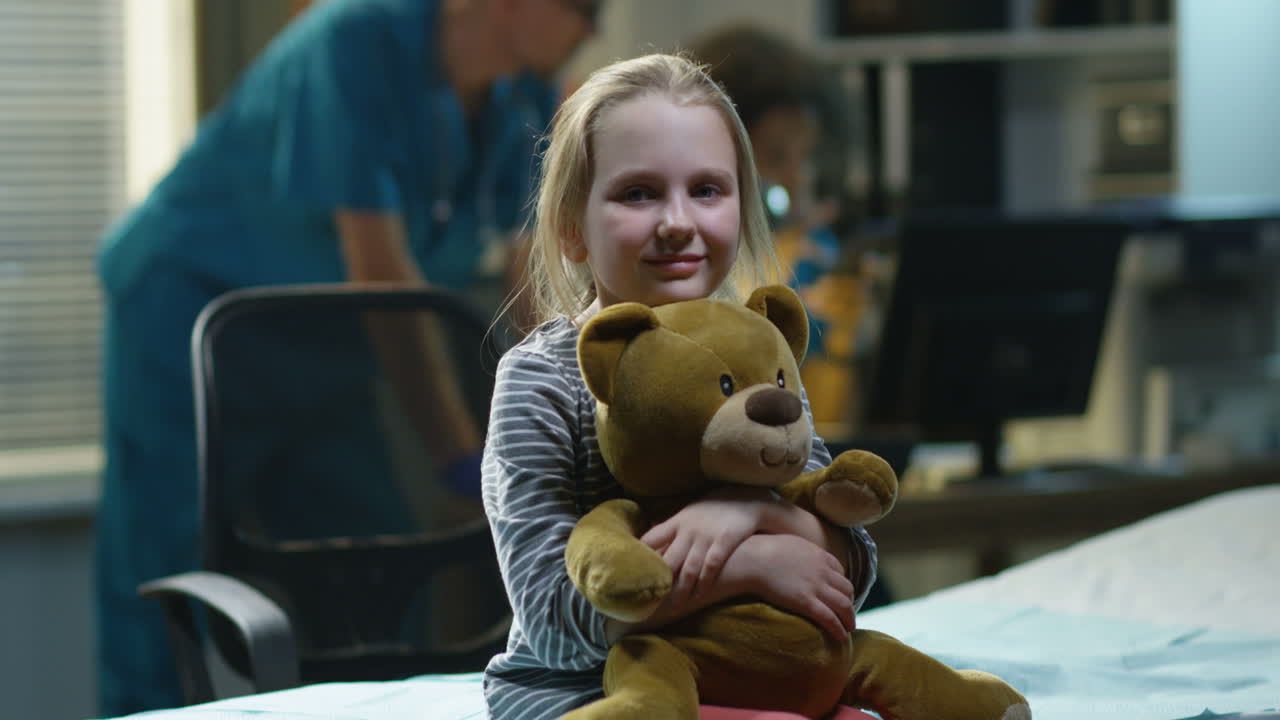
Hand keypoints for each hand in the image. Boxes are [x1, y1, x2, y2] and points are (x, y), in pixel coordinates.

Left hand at [640, 486, 776, 608]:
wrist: (748, 498)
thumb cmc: (715, 508)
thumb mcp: (690, 512)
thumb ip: (672, 527)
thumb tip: (649, 542)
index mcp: (677, 521)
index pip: (652, 538)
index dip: (641, 556)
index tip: (632, 574)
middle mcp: (689, 529)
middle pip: (669, 559)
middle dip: (661, 582)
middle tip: (652, 602)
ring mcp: (706, 535)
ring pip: (689, 568)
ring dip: (682, 590)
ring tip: (675, 607)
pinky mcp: (725, 540)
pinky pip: (712, 566)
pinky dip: (704, 583)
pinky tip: (699, 597)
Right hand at [733, 533, 854, 639]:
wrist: (752, 559)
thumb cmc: (763, 549)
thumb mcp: (789, 543)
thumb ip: (800, 552)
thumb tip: (798, 556)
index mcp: (818, 555)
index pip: (840, 571)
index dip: (842, 585)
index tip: (840, 594)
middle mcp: (822, 571)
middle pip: (846, 589)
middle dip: (850, 602)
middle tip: (848, 614)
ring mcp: (815, 587)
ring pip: (844, 605)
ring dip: (850, 618)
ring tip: (850, 628)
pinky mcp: (805, 602)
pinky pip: (829, 618)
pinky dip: (839, 628)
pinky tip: (841, 636)